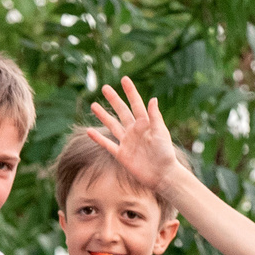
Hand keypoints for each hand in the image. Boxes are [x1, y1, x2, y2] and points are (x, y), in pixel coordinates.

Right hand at [85, 77, 185, 195]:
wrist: (162, 175)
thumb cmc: (165, 154)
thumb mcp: (161, 133)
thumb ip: (155, 117)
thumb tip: (152, 99)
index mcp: (145, 124)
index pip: (136, 104)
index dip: (130, 92)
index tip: (124, 79)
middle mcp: (134, 131)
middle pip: (121, 112)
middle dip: (114, 99)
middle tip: (105, 87)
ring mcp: (127, 142)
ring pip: (112, 125)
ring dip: (103, 115)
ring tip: (93, 105)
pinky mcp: (121, 155)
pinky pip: (107, 145)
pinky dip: (98, 138)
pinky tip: (89, 130)